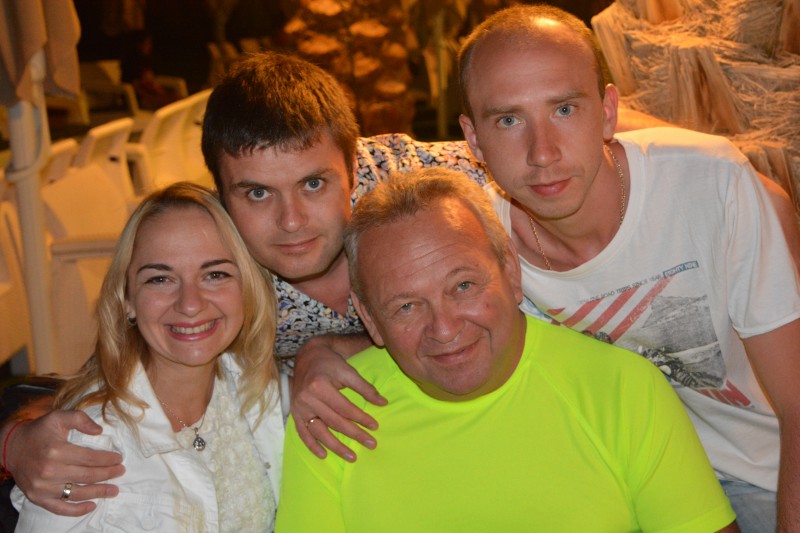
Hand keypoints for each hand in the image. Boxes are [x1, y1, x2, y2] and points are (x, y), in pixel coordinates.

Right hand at [6, 410, 123, 515]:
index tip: (119, 459)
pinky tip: (92, 506)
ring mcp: (43, 487)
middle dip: (108, 474)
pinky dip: (77, 510)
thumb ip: (80, 419)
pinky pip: (60, 508)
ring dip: (98, 493)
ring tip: (114, 490)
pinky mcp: (37, 498)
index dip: (107, 459)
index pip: (90, 458)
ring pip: (77, 493)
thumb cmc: (38, 431)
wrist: (11, 447)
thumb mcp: (58, 417)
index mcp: (57, 451)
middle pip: (87, 476)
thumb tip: (99, 430)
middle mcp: (50, 471)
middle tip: (121, 472)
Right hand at [291, 334, 386, 461]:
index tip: (375, 426)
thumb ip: (365, 388)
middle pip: (334, 422)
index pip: (344, 408)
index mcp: (320, 386)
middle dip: (354, 434)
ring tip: (351, 457)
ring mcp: (299, 408)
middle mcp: (307, 398)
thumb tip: (383, 403)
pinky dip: (312, 445)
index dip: (361, 418)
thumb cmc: (330, 363)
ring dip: (335, 446)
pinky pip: (302, 433)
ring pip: (319, 431)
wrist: (308, 356)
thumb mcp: (348, 371)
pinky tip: (323, 455)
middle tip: (371, 444)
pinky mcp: (295, 413)